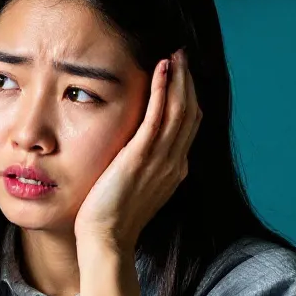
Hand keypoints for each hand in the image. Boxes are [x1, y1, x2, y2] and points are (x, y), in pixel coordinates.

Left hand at [74, 49, 201, 261]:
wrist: (105, 240)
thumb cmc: (110, 219)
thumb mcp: (132, 186)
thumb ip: (139, 165)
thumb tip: (132, 149)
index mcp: (174, 169)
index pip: (188, 125)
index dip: (187, 97)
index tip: (181, 75)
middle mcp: (175, 163)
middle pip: (190, 113)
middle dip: (188, 82)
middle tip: (182, 55)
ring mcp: (162, 160)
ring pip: (180, 110)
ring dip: (179, 79)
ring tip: (175, 55)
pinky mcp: (141, 157)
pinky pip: (159, 117)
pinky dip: (163, 90)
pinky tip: (162, 70)